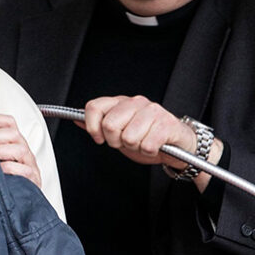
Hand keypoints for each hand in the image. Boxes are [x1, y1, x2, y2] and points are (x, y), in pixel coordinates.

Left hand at [0, 113, 40, 187]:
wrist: (15, 201)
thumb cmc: (1, 177)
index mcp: (13, 141)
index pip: (8, 122)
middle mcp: (22, 149)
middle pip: (13, 133)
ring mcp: (29, 163)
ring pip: (20, 149)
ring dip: (1, 151)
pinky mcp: (32, 178)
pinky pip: (24, 170)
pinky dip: (10, 169)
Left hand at [78, 96, 221, 190]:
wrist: (179, 144)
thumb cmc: (147, 136)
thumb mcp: (119, 131)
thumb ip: (98, 125)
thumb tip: (76, 119)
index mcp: (121, 102)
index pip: (94, 107)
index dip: (92, 127)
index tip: (98, 138)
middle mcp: (136, 102)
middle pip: (109, 125)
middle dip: (116, 141)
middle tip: (127, 142)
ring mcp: (153, 111)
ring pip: (128, 137)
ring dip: (135, 147)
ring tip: (142, 143)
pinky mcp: (167, 124)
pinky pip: (146, 145)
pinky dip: (148, 152)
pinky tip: (154, 146)